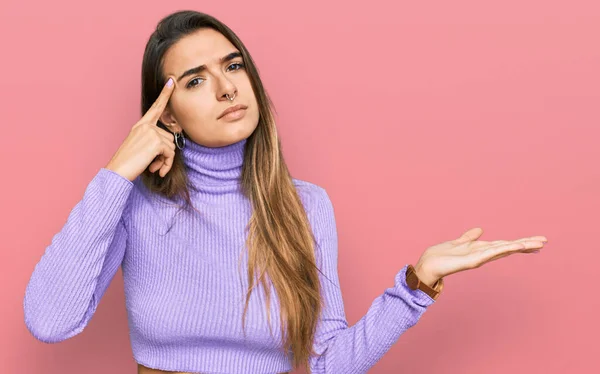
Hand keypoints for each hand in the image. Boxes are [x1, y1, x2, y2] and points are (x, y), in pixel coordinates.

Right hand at [105, 77, 176, 180]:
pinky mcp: (156, 141)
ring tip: (154, 167)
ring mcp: (150, 132)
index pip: (155, 107)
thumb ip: (153, 141)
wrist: (117, 171)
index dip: (164, 94)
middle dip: (165, 154)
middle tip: (155, 164)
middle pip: (169, 137)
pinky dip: (167, 164)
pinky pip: (170, 153)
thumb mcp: (140, 147)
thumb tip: (169, 146)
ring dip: (166, 160)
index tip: (171, 81)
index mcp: (141, 126)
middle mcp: (145, 126)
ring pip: (171, 146)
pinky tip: (158, 171)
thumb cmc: (128, 163)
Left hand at [413, 227, 547, 286]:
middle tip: (545, 241)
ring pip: (503, 249)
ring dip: (520, 246)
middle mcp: (482, 254)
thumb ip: (468, 237)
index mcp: (480, 249)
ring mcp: (479, 258)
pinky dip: (503, 249)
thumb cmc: (440, 256)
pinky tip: (515, 246)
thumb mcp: (457, 242)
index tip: (536, 241)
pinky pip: (491, 253)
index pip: (504, 244)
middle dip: (526, 244)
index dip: (519, 242)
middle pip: (508, 247)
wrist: (427, 266)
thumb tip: (480, 229)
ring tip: (537, 243)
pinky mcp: (473, 261)